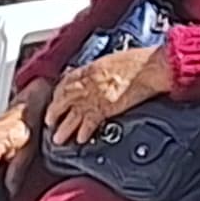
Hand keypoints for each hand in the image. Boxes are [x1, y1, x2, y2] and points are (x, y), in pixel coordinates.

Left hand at [47, 43, 167, 143]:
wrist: (150, 67)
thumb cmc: (136, 61)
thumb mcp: (110, 60)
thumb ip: (97, 71)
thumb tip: (92, 77)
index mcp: (88, 69)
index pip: (65, 82)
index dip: (57, 94)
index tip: (55, 101)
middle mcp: (87, 82)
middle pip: (63, 99)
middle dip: (54, 112)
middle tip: (49, 123)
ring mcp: (94, 96)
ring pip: (72, 115)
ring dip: (64, 128)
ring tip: (58, 139)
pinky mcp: (105, 108)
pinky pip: (89, 123)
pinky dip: (83, 132)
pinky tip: (81, 139)